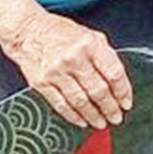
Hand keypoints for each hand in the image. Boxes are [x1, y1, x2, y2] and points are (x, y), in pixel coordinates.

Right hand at [2, 9, 132, 129]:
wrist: (26, 30)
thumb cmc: (58, 31)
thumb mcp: (89, 35)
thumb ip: (104, 55)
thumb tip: (116, 79)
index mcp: (90, 45)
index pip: (113, 73)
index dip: (122, 91)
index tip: (126, 102)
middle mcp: (74, 59)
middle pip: (98, 90)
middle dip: (110, 108)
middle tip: (116, 117)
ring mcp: (57, 72)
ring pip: (80, 101)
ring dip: (93, 115)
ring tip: (101, 122)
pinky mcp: (42, 83)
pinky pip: (61, 104)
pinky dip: (73, 115)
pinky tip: (81, 121)